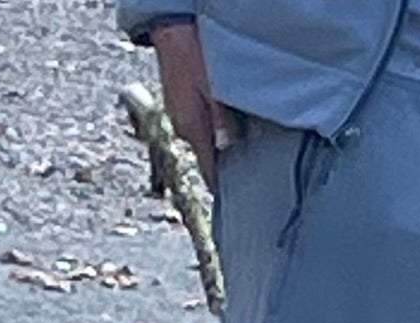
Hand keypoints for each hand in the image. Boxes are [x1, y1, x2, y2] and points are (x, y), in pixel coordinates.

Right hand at [151, 19, 228, 186]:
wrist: (171, 29)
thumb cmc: (192, 54)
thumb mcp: (213, 89)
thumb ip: (222, 121)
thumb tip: (229, 147)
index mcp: (192, 130)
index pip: (209, 172)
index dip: (225, 185)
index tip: (240, 195)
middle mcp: (183, 128)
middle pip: (207, 157)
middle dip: (225, 162)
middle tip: (248, 164)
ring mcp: (179, 117)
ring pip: (203, 140)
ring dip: (218, 142)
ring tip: (239, 138)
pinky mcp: (180, 105)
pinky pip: (200, 124)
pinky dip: (212, 126)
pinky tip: (223, 116)